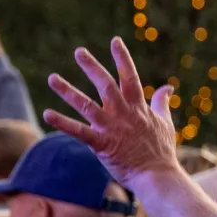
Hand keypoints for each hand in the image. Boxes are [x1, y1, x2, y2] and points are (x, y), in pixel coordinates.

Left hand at [44, 39, 179, 189]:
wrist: (157, 175)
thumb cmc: (162, 151)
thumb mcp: (165, 122)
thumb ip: (162, 103)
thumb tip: (168, 87)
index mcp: (139, 107)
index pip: (130, 76)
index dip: (122, 58)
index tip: (115, 41)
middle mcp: (123, 113)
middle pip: (105, 84)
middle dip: (92, 67)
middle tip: (79, 52)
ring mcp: (112, 127)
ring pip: (86, 104)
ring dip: (68, 91)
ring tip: (52, 78)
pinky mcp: (101, 144)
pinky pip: (79, 131)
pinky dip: (62, 122)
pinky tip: (47, 113)